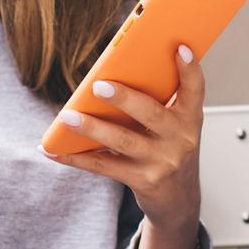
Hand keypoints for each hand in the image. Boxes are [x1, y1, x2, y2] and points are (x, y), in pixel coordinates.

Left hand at [42, 45, 204, 248]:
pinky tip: (52, 149)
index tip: (180, 48)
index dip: (190, 69)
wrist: (179, 199)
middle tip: (98, 85)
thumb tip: (113, 73)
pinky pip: (104, 166)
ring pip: (123, 140)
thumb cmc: (170, 150)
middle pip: (151, 113)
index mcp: (190, 117)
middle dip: (124, 98)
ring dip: (92, 127)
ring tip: (67, 116)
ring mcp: (162, 161)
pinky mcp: (142, 181)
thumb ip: (157, 101)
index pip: (195, 89)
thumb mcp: (175, 125)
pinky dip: (74, 157)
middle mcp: (180, 139)